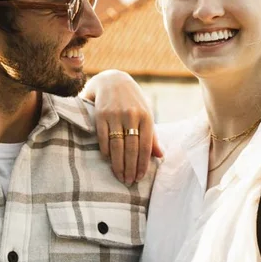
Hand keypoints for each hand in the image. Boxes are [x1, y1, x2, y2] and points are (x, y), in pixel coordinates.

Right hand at [81, 69, 161, 184]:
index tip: (140, 177)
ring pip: (117, 145)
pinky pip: (103, 137)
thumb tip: (160, 156)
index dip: (143, 163)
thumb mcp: (146, 113)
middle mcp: (131, 115)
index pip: (145, 145)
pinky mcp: (100, 114)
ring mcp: (115, 115)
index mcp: (146, 116)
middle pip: (131, 148)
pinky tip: (108, 160)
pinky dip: (106, 150)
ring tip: (119, 176)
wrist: (112, 79)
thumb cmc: (133, 101)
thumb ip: (152, 135)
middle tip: (129, 181)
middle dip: (130, 167)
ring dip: (118, 163)